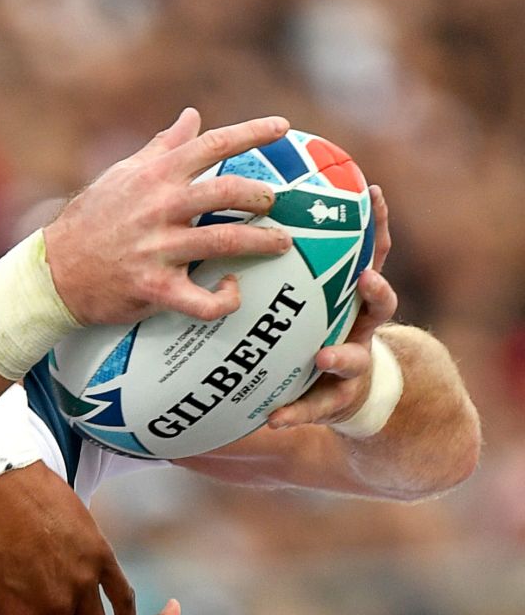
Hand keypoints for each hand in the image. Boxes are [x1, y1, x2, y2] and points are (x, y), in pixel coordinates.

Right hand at [44, 108, 293, 324]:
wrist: (52, 272)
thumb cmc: (90, 220)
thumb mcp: (121, 175)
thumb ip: (162, 147)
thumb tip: (192, 117)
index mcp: (153, 177)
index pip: (210, 145)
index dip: (251, 132)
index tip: (282, 126)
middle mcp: (158, 209)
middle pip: (227, 192)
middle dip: (260, 195)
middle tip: (273, 202)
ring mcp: (156, 250)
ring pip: (224, 243)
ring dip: (261, 243)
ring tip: (280, 243)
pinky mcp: (154, 288)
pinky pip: (201, 300)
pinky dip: (224, 298)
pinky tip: (231, 289)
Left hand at [267, 184, 397, 428]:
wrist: (343, 393)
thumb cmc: (311, 331)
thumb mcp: (302, 294)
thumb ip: (278, 263)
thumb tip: (235, 214)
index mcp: (352, 298)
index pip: (371, 255)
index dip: (379, 225)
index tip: (376, 194)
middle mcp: (359, 329)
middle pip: (379, 306)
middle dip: (376, 292)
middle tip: (365, 279)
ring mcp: (352, 366)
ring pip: (354, 360)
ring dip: (341, 357)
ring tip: (324, 357)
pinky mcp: (333, 402)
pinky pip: (313, 408)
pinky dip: (294, 413)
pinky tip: (272, 420)